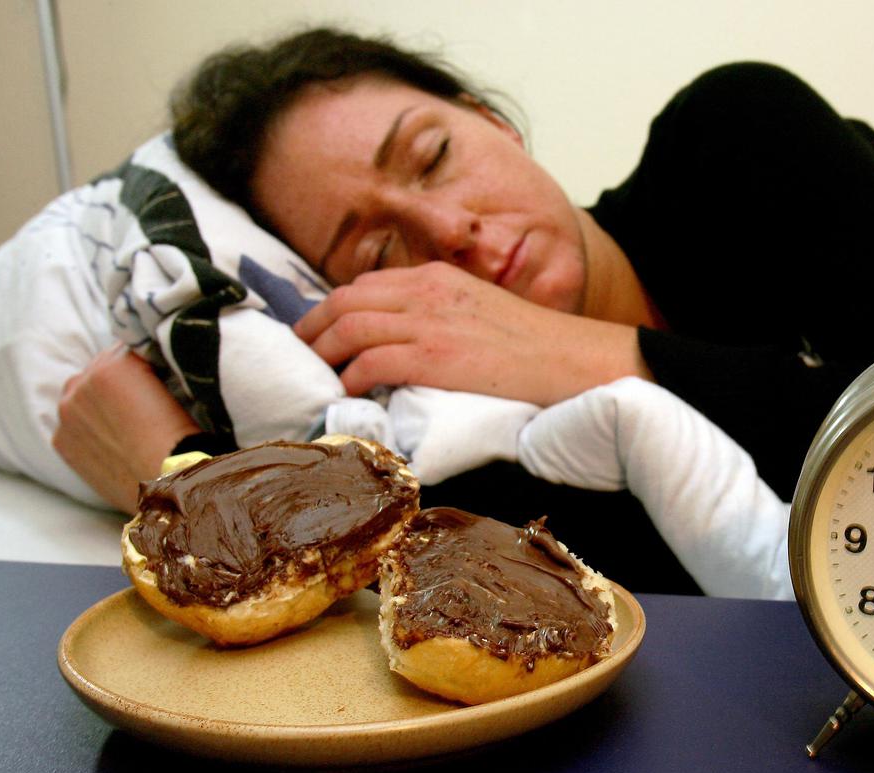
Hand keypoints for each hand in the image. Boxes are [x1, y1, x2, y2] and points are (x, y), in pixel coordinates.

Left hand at [52, 345, 199, 513]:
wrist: (172, 482)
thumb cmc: (184, 437)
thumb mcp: (178, 386)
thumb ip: (154, 367)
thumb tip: (151, 362)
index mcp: (113, 365)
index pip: (125, 348)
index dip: (143, 360)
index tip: (156, 374)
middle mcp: (81, 383)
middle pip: (98, 368)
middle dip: (117, 379)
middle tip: (142, 401)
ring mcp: (67, 413)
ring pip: (81, 394)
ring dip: (98, 401)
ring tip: (126, 421)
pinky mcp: (62, 441)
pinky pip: (72, 421)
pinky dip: (88, 425)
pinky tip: (113, 439)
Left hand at [294, 263, 650, 405]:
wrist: (573, 359)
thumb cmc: (535, 346)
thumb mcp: (481, 312)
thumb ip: (442, 317)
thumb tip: (406, 342)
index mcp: (438, 279)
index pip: (365, 286)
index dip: (331, 309)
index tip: (317, 333)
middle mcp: (427, 292)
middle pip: (345, 301)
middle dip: (312, 329)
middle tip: (300, 355)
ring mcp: (430, 323)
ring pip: (349, 328)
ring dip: (322, 355)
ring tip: (315, 377)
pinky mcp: (435, 357)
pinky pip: (371, 361)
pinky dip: (350, 377)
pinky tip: (347, 392)